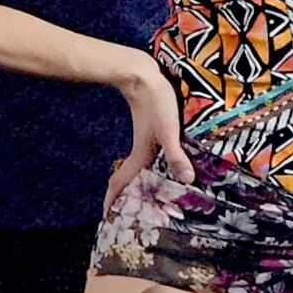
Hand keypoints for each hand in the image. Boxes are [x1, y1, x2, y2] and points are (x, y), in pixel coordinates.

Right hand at [109, 54, 194, 203]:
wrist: (143, 77)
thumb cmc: (155, 103)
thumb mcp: (169, 130)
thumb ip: (177, 155)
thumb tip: (187, 180)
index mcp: (141, 155)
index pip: (121, 181)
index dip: (113, 199)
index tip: (105, 215)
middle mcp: (141, 152)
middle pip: (127, 179)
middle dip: (123, 197)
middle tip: (125, 213)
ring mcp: (145, 142)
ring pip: (137, 169)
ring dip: (135, 184)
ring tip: (141, 197)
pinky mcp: (152, 133)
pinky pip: (147, 159)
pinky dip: (149, 169)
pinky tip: (160, 169)